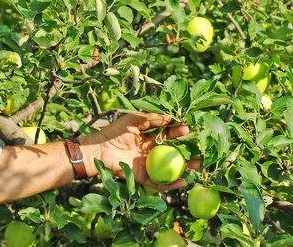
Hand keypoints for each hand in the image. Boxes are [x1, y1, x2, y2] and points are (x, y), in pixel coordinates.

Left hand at [80, 112, 199, 189]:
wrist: (98, 149)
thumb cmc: (113, 132)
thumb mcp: (132, 121)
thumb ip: (150, 119)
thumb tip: (169, 117)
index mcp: (149, 138)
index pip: (168, 135)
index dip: (178, 132)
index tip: (188, 128)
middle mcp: (151, 152)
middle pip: (173, 153)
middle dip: (188, 152)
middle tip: (201, 150)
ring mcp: (148, 165)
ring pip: (170, 168)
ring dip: (185, 168)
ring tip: (198, 166)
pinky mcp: (143, 177)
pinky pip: (160, 182)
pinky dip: (171, 183)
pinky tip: (183, 180)